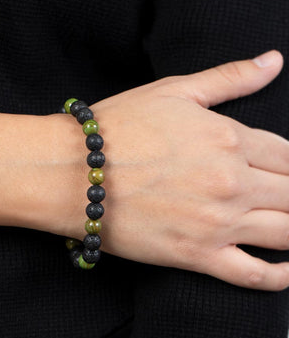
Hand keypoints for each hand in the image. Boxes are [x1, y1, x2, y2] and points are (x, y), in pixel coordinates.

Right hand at [88, 50, 288, 290]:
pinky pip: (254, 275)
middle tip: (286, 196)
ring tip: (287, 222)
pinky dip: (279, 277)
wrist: (70, 173)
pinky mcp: (196, 257)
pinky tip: (288, 270)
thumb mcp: (174, 90)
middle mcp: (232, 182)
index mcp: (229, 138)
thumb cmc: (117, 129)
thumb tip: (273, 60)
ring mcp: (217, 223)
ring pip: (286, 233)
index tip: (288, 172)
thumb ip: (230, 78)